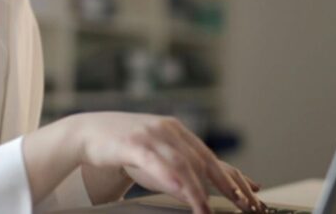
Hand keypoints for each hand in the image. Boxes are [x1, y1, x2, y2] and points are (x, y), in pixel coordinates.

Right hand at [74, 111, 265, 213]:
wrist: (86, 132)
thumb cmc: (121, 146)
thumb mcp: (155, 155)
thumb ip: (177, 168)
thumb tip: (198, 190)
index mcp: (176, 130)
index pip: (210, 157)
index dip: (231, 177)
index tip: (249, 196)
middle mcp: (167, 129)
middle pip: (202, 160)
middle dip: (224, 185)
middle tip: (240, 205)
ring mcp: (150, 135)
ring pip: (182, 163)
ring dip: (197, 189)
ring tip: (205, 209)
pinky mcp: (132, 143)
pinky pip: (156, 162)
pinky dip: (171, 177)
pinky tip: (181, 190)